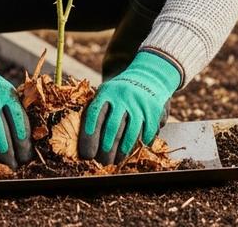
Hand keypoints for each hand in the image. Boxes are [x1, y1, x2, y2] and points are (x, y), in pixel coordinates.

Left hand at [79, 50, 179, 164]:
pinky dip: (142, 143)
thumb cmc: (121, 92)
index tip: (86, 154)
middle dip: (106, 149)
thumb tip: (83, 143)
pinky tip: (135, 150)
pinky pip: (148, 130)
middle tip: (102, 162)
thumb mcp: (107, 93)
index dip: (89, 136)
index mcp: (106, 92)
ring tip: (117, 160)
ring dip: (123, 149)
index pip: (94, 115)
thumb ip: (96, 111)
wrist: (150, 74)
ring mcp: (139, 102)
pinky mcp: (154, 108)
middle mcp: (123, 95)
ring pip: (131, 131)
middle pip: (113, 126)